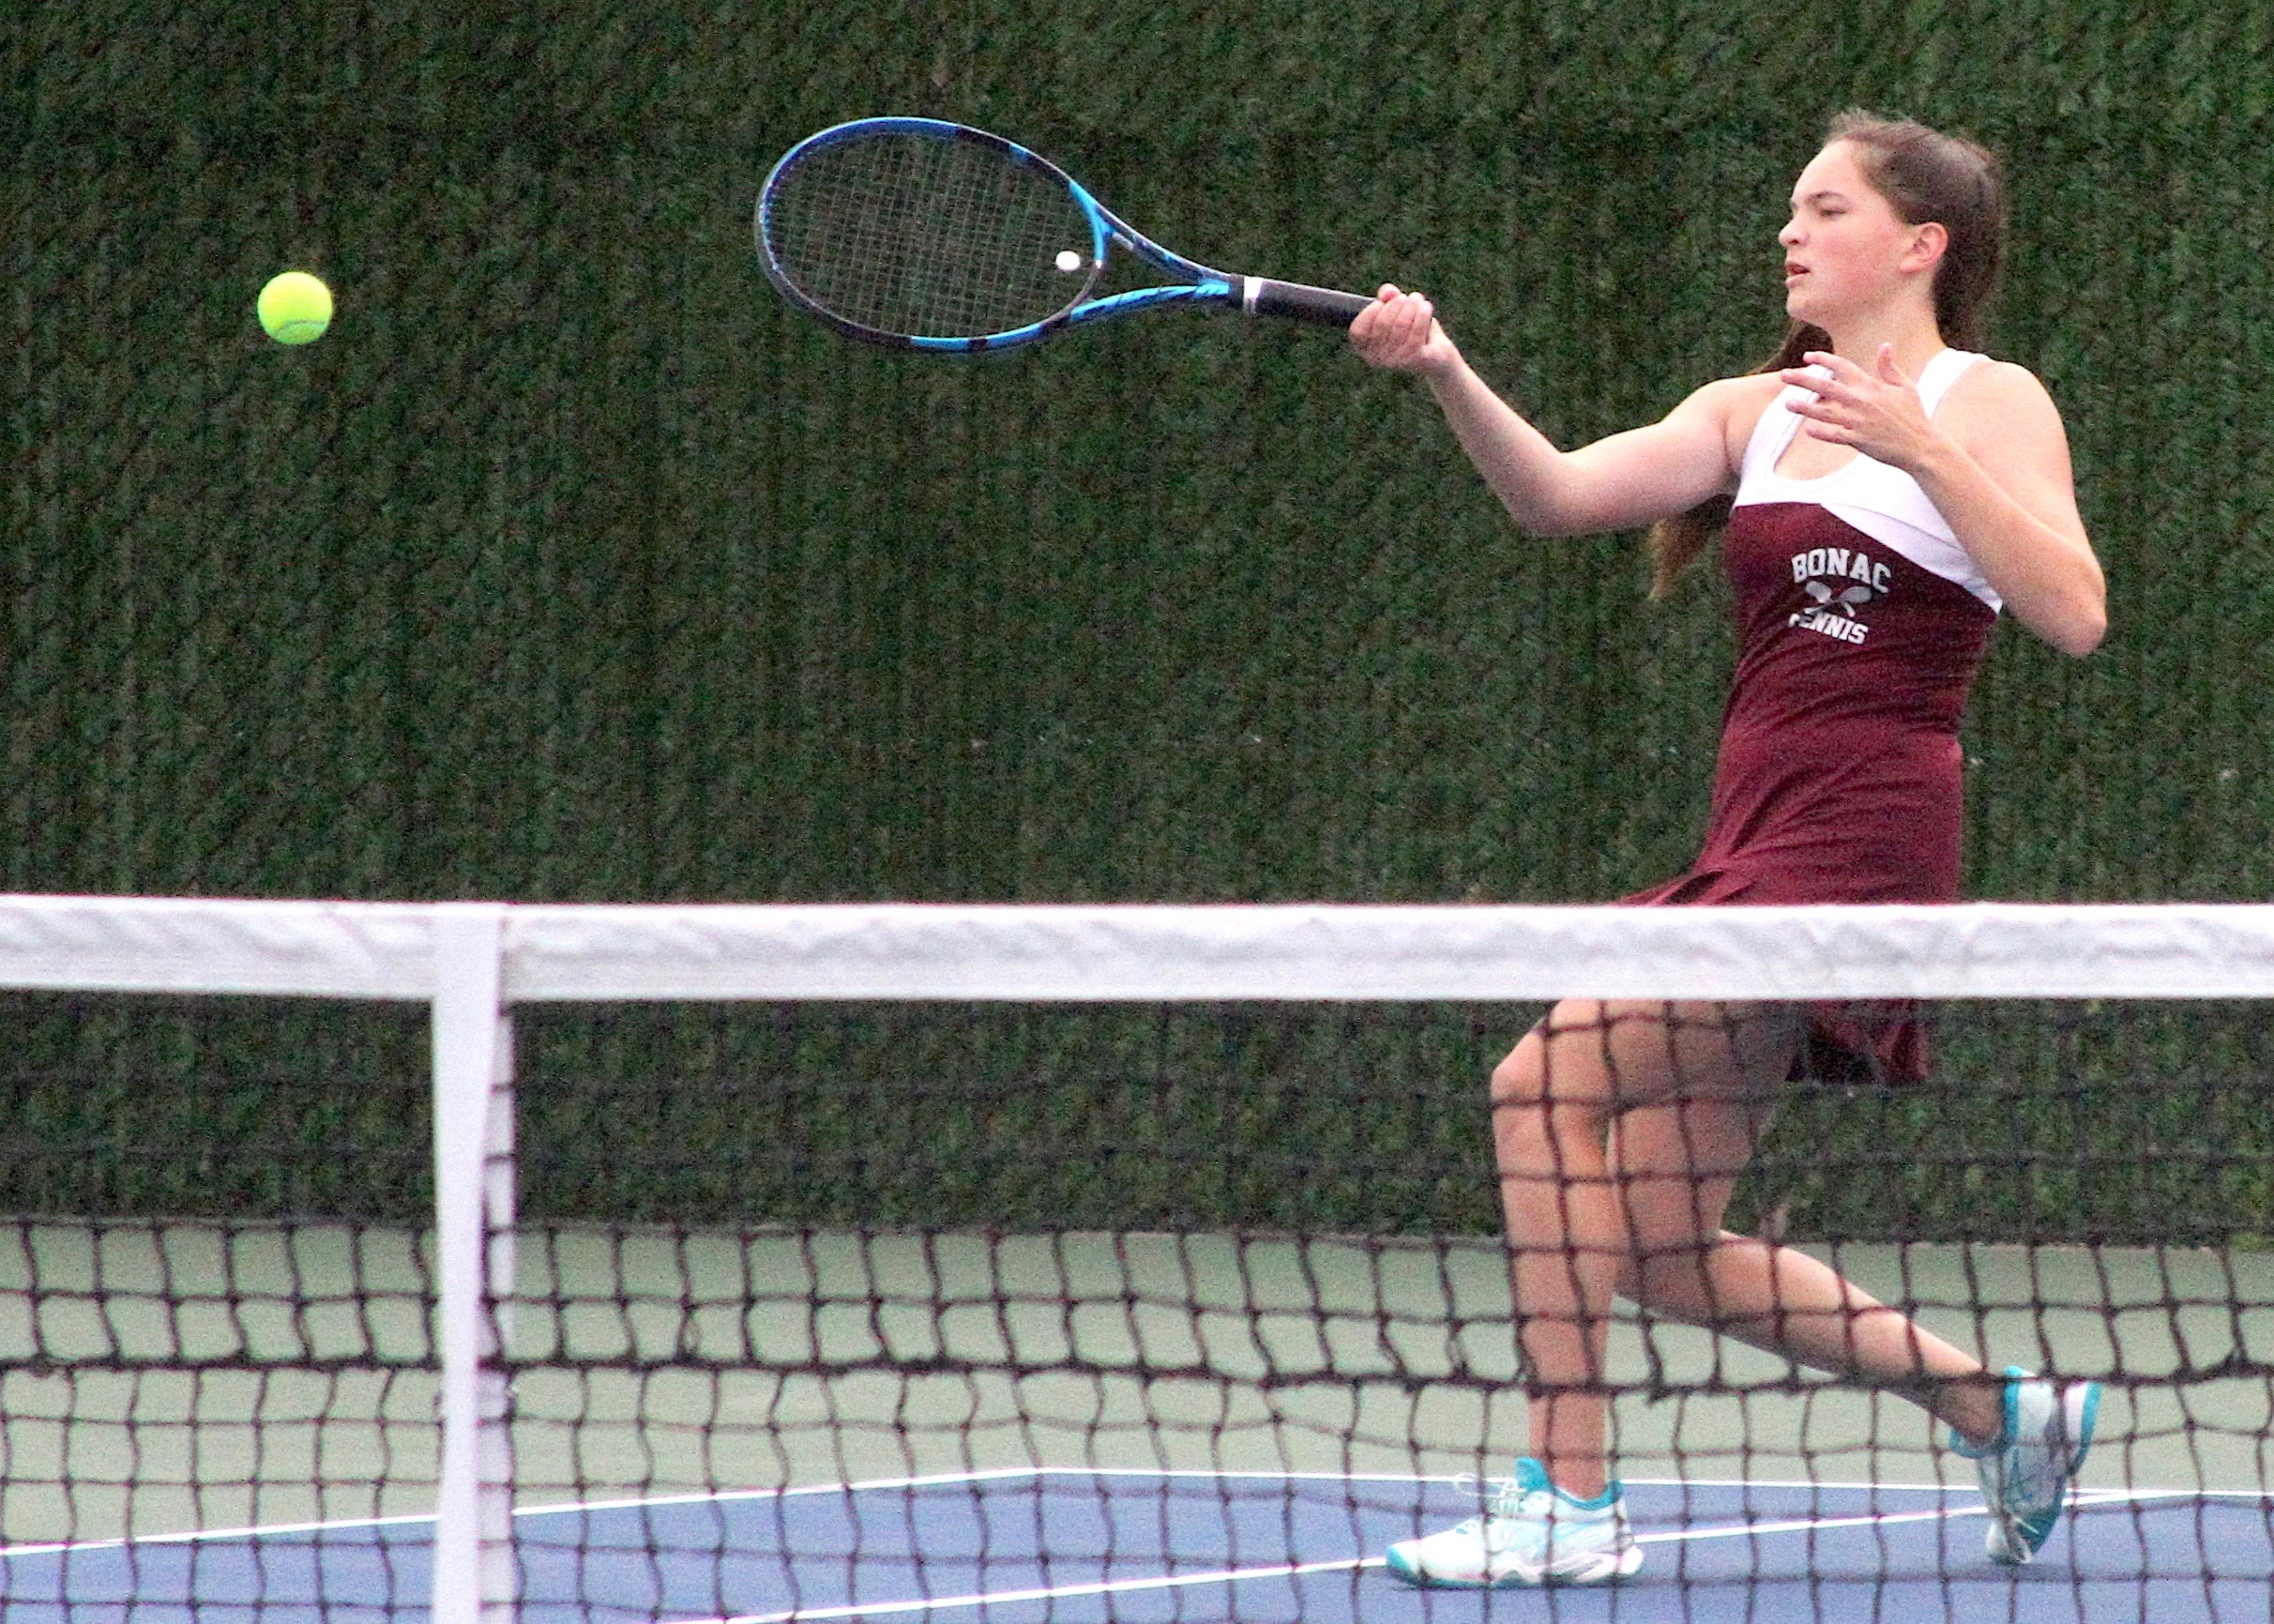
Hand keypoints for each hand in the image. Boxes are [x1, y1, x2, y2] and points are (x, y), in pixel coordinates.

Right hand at [1347, 284, 1459, 376]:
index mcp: (1366, 349)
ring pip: (1400, 325)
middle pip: (1382, 323)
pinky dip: (1422, 314)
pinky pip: (1416, 332)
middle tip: (1408, 298)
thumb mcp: (1396, 309)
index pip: (1358, 331)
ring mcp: (1395, 362)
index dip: (1368, 313)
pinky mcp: (1415, 360)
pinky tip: (1426, 307)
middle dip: (1396, 303)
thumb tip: (1388, 293)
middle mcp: (1377, 359)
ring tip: (1418, 299)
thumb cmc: (1411, 329)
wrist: (1437, 356)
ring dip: (1411, 306)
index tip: (1381, 302)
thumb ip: (1387, 297)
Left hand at [1779, 345, 1938, 472]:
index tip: (1807, 356)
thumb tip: (1885, 345)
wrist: (1921, 445)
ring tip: (1786, 403)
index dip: (1824, 359)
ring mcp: (1859, 421)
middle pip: (1827, 386)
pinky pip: (1836, 436)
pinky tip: (1807, 429)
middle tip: (1784, 375)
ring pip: (1826, 412)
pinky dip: (1823, 433)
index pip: (1843, 367)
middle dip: (1803, 380)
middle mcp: (1862, 401)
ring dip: (1805, 407)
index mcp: (1872, 386)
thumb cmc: (1913, 415)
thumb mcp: (1905, 387)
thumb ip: (1889, 367)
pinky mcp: (1859, 440)